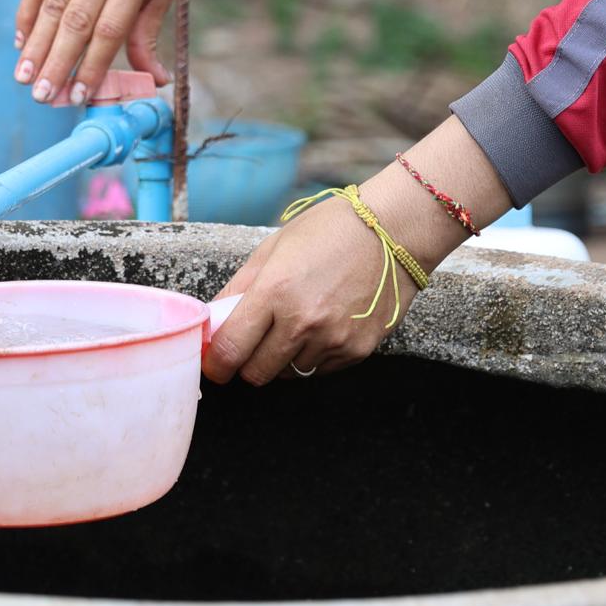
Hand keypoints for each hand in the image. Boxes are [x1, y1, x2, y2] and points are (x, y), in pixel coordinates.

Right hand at [12, 0, 189, 105]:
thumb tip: (154, 79)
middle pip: (74, 20)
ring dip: (35, 44)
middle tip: (41, 96)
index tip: (79, 95)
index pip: (109, 29)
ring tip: (23, 77)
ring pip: (50, 4)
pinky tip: (21, 41)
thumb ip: (149, 31)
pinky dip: (26, 13)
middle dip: (56, 62)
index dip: (92, 65)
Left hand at [201, 188, 415, 384]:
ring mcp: (333, 340)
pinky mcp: (357, 351)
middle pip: (257, 373)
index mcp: (275, 291)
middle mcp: (303, 322)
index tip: (215, 363)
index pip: (231, 348)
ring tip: (295, 324)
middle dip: (247, 363)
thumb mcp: (274, 248)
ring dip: (283, 358)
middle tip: (252, 344)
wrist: (392, 232)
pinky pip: (320, 370)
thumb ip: (239, 288)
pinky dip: (312, 356)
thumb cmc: (328, 231)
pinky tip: (321, 326)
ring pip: (290, 374)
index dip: (216, 363)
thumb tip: (212, 320)